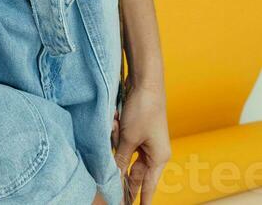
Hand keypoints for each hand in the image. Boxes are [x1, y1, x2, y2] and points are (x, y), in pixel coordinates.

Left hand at [113, 78, 171, 203]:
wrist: (145, 80)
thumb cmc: (143, 109)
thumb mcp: (128, 138)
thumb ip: (120, 159)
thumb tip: (114, 176)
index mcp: (158, 157)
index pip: (148, 186)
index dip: (142, 199)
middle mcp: (153, 151)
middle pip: (134, 171)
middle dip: (121, 167)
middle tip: (115, 185)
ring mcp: (144, 140)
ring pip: (125, 153)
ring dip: (117, 142)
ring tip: (117, 122)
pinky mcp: (136, 129)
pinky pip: (122, 139)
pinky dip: (116, 132)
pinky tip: (115, 118)